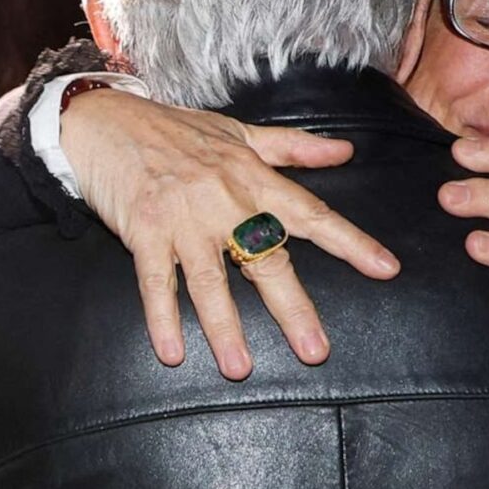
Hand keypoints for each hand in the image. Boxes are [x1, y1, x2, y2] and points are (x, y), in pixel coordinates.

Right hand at [58, 88, 400, 377]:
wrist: (104, 121)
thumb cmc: (172, 128)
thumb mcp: (238, 132)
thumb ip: (293, 148)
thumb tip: (346, 151)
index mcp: (250, 175)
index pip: (310, 212)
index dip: (349, 241)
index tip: (384, 268)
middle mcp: (222, 198)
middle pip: (265, 257)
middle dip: (292, 307)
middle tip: (315, 350)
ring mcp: (181, 218)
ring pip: (210, 280)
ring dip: (224, 327)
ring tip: (239, 368)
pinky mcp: (143, 231)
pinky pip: (156, 282)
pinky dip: (162, 318)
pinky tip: (172, 352)